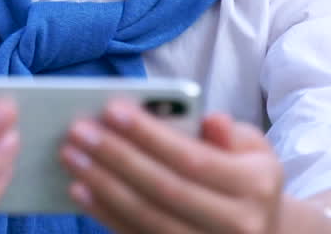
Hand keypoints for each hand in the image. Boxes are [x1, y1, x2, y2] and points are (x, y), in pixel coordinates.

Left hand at [60, 100, 284, 233]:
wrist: (259, 230)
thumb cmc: (245, 175)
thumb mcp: (251, 147)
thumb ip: (228, 133)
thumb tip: (210, 119)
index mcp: (256, 187)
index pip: (194, 159)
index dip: (150, 135)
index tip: (111, 108)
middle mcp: (238, 225)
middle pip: (165, 190)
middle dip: (117, 157)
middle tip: (78, 130)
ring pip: (147, 219)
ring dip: (102, 186)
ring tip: (71, 155)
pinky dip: (104, 214)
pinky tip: (79, 189)